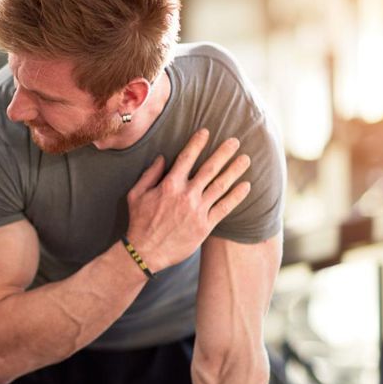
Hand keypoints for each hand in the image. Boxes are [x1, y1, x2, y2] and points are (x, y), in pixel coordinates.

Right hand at [125, 129, 251, 271]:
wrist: (145, 251)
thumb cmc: (139, 222)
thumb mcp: (136, 195)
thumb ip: (149, 174)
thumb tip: (162, 157)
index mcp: (169, 185)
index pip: (186, 158)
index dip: (197, 143)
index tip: (207, 132)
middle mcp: (186, 195)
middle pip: (209, 169)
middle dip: (223, 153)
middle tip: (235, 141)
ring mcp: (197, 210)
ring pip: (220, 186)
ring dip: (234, 171)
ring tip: (246, 159)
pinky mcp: (205, 226)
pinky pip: (224, 208)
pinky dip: (236, 196)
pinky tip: (246, 186)